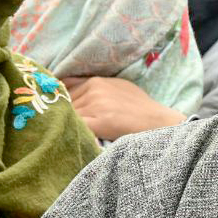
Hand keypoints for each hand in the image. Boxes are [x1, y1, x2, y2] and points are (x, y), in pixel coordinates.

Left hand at [64, 76, 185, 140]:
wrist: (160, 123)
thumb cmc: (142, 109)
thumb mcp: (119, 89)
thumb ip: (96, 89)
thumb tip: (72, 92)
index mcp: (97, 80)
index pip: (64, 88)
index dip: (60, 101)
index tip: (57, 108)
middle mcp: (94, 89)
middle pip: (64, 103)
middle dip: (63, 113)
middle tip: (62, 123)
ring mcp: (96, 104)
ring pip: (68, 115)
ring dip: (67, 124)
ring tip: (70, 132)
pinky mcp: (100, 121)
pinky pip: (76, 126)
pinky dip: (73, 131)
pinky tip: (76, 137)